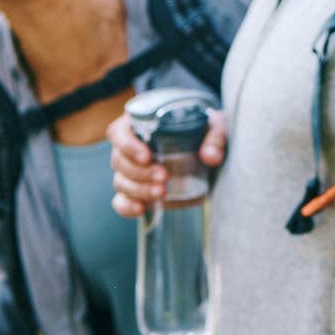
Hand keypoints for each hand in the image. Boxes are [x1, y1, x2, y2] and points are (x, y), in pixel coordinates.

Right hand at [109, 108, 226, 217]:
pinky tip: (140, 209)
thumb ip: (215, 138)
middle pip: (119, 161)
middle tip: (164, 177)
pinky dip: (126, 207)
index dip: (128, 146)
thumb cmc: (204, 130)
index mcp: (139, 125)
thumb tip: (210, 157)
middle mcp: (129, 148)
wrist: (207, 148)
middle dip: (140, 172)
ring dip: (138, 189)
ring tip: (161, 193)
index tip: (147, 157)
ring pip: (120, 182)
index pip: (119, 133)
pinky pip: (121, 201)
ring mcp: (130, 171)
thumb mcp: (214, 126)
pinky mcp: (136, 191)